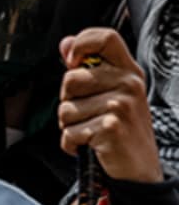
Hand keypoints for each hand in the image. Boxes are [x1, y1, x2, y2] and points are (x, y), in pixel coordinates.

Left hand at [59, 27, 162, 183]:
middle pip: (71, 78)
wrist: (139, 166)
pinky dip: (72, 143)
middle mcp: (129, 84)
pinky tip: (91, 145)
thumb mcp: (111, 92)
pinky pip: (69, 132)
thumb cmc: (120, 127)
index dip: (81, 43)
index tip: (71, 61)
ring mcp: (122, 105)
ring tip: (92, 130)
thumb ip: (88, 67)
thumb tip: (65, 43)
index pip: (105, 37)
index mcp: (128, 71)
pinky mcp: (111, 127)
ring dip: (69, 124)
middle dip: (68, 100)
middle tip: (89, 114)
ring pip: (65, 108)